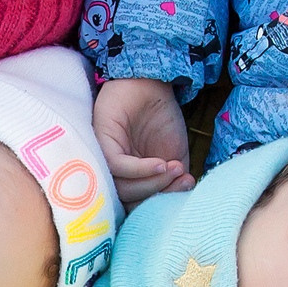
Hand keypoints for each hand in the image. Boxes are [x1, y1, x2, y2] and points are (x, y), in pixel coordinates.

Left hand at [95, 77, 191, 204]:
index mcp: (128, 178)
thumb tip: (176, 201)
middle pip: (130, 200)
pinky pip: (117, 166)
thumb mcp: (175, 155)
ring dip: (152, 183)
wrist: (152, 83)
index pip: (138, 204)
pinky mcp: (101, 142)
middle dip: (160, 193)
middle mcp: (113, 172)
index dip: (163, 201)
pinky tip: (161, 164)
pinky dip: (141, 170)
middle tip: (182, 178)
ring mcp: (104, 158)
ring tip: (174, 168)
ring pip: (122, 187)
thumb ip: (173, 180)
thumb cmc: (161, 118)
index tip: (186, 187)